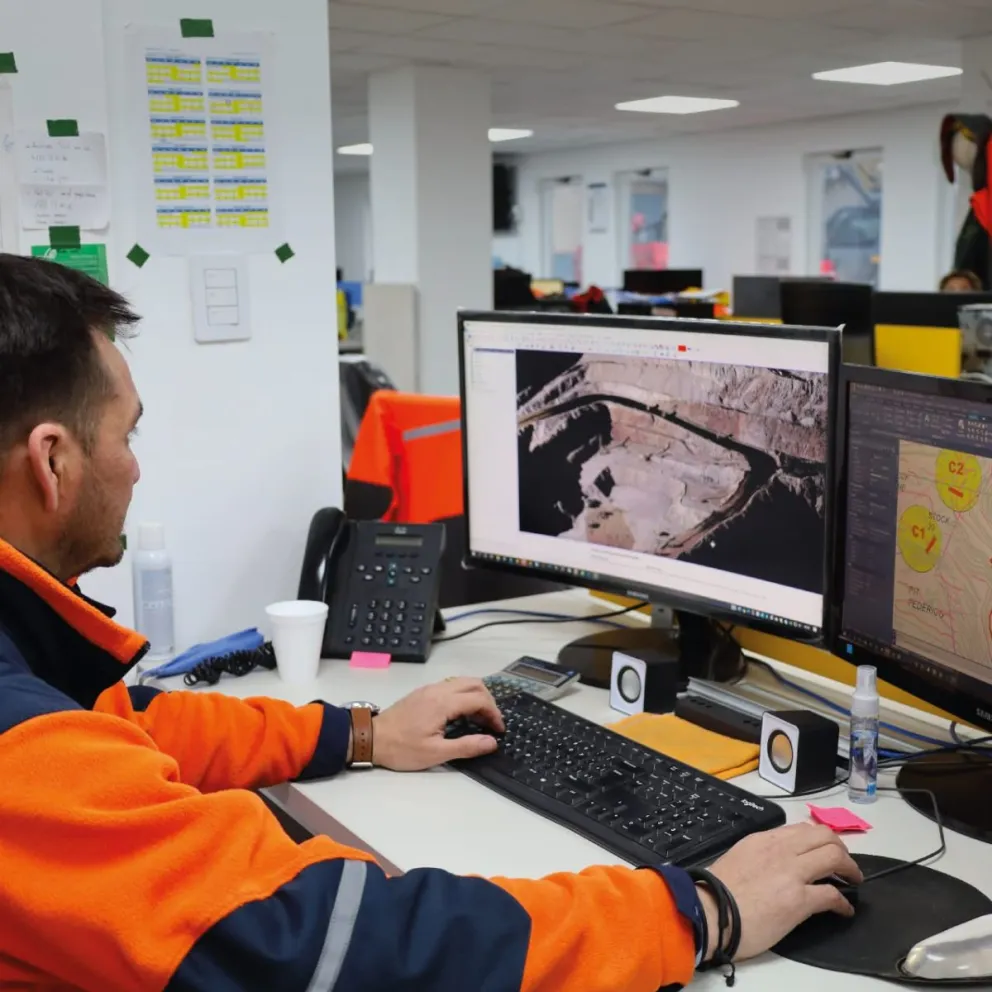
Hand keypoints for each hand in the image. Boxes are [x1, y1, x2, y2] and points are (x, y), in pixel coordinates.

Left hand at [372, 677, 504, 770]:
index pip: (479, 698)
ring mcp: (429, 689)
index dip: (494, 713)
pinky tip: (462, 713)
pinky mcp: (423, 692)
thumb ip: (466, 746)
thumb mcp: (435, 753)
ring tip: (479, 719)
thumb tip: (492, 742)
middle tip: (491, 722)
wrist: (371, 738)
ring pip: (462, 681)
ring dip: (476, 696)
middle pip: (474, 683)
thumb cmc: (402, 748)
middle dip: (488, 700)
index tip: (499, 730)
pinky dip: (463, 694)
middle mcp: (438, 690)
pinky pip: (450, 685)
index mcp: (443, 703)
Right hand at [699, 823, 861, 961]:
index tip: (823, 850)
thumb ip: (760, 854)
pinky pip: (832, 895)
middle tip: (844, 864)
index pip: (801, 829)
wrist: (710, 912)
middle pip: (824, 836)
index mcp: (764, 840)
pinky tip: (845, 910)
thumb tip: (775, 864)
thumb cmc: (717, 890)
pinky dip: (844, 903)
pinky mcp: (800, 900)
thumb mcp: (739, 857)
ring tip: (853, 880)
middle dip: (840, 848)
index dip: (818, 839)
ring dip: (850, 868)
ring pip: (835, 856)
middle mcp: (781, 850)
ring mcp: (792, 873)